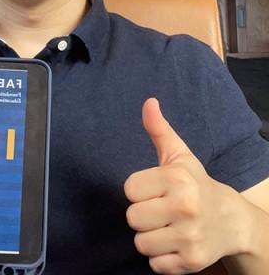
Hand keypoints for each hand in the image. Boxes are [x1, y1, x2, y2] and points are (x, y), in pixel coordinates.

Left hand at [124, 98, 245, 273]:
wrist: (232, 221)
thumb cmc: (196, 183)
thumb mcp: (179, 155)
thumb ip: (159, 129)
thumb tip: (148, 101)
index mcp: (177, 179)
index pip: (129, 189)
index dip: (139, 190)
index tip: (156, 189)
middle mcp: (185, 207)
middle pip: (132, 218)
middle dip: (144, 215)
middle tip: (162, 210)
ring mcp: (190, 237)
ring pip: (140, 243)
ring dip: (150, 237)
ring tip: (168, 227)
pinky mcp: (192, 262)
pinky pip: (154, 264)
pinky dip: (161, 257)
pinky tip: (176, 243)